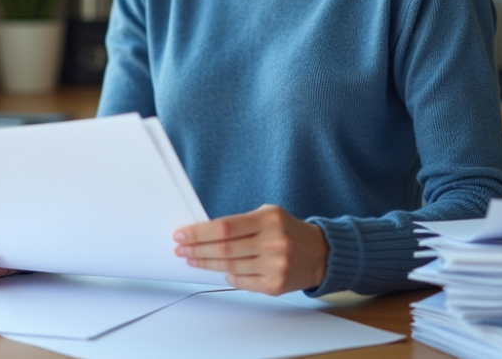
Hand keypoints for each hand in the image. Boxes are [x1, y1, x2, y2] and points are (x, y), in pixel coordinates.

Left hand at [173, 204, 328, 295]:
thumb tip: (204, 233)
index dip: (199, 232)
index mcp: (269, 220)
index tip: (181, 234)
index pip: (225, 227)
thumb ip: (240, 223)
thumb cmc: (288, 231)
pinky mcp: (276, 285)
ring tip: (192, 259)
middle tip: (180, 249)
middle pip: (224, 249)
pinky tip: (220, 270)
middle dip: (197, 249)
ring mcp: (275, 266)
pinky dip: (228, 276)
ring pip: (230, 267)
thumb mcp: (268, 215)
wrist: (321, 254)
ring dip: (207, 264)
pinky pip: (242, 282)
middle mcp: (273, 242)